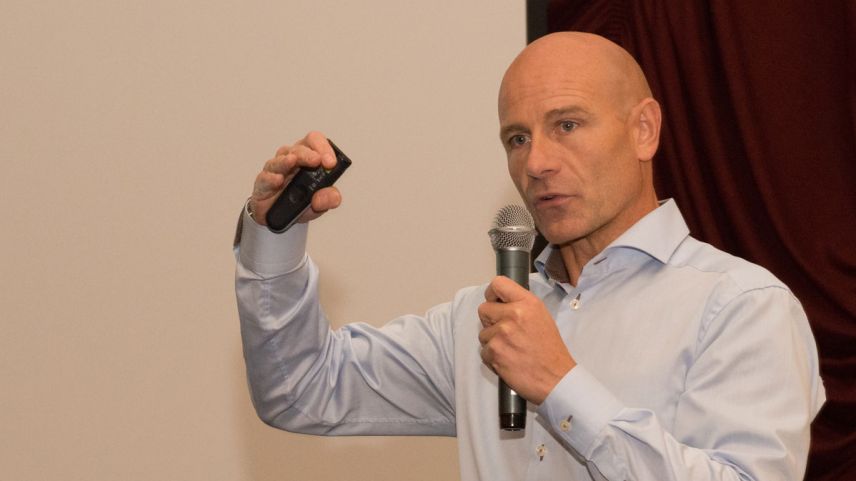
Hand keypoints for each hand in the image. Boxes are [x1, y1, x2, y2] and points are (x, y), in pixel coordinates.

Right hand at [249, 131, 342, 225]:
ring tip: (293, 161)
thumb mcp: (318, 205)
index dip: (323, 148)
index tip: (330, 162)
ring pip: (280, 159)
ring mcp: (276, 170)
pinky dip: (271, 177)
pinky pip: (265, 176)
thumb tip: (333, 196)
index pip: (315, 142)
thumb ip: (327, 200)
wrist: (278, 219)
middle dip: (308, 153)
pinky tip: (278, 180)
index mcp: (308, 160)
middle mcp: (292, 160)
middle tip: (316, 161)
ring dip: (287, 160)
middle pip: (299, 148)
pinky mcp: (263, 182)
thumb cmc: (298, 204)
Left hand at [477, 276, 575, 403]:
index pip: (498, 284)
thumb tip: (500, 301)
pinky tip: (508, 360)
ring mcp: (502, 333)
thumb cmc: (550, 350)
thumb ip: (521, 305)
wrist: (556, 378)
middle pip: (483, 309)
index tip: (495, 302)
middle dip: (490, 321)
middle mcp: (513, 315)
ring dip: (492, 341)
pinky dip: (493, 358)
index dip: (492, 294)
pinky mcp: (494, 352)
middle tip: (504, 331)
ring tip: (511, 349)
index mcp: (527, 303)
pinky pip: (484, 351)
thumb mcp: (541, 317)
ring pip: (483, 333)